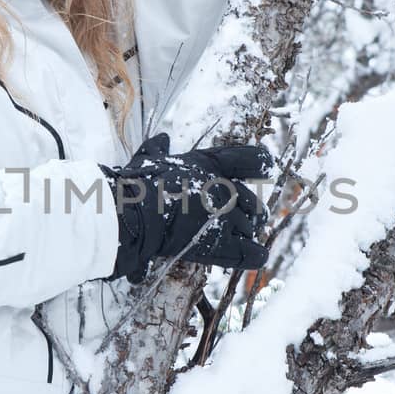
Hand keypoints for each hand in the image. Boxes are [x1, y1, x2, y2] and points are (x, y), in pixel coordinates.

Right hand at [100, 132, 273, 284]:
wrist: (130, 216)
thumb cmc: (136, 185)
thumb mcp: (148, 158)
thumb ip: (159, 148)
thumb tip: (163, 138)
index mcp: (211, 164)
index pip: (255, 159)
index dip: (262, 165)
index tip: (263, 171)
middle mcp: (223, 189)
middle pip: (253, 201)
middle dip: (248, 210)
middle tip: (237, 217)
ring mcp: (223, 218)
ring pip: (252, 227)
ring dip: (246, 232)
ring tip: (233, 236)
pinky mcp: (218, 246)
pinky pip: (252, 253)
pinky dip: (255, 255)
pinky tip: (251, 254)